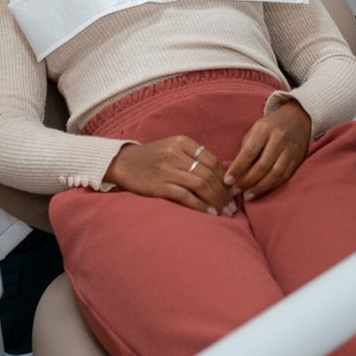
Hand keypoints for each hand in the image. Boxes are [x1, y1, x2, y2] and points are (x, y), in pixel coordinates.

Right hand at [104, 136, 232, 213]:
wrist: (122, 163)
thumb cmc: (152, 158)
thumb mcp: (173, 149)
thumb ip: (194, 157)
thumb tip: (222, 176)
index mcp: (182, 142)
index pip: (213, 161)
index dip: (226, 178)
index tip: (233, 191)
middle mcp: (176, 153)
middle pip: (209, 174)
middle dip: (224, 193)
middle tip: (232, 206)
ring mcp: (167, 169)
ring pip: (200, 185)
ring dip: (216, 200)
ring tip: (224, 212)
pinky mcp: (159, 185)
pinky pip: (186, 196)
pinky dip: (201, 206)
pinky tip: (210, 214)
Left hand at [226, 100, 310, 200]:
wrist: (297, 118)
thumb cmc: (270, 127)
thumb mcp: (255, 130)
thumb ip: (245, 149)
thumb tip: (231, 172)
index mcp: (264, 129)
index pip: (249, 152)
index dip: (237, 168)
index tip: (227, 181)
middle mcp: (279, 138)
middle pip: (262, 166)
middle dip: (247, 181)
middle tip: (234, 191)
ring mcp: (290, 150)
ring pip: (275, 174)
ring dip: (259, 188)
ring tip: (246, 196)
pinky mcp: (298, 159)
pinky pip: (284, 177)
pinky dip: (272, 187)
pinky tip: (261, 192)